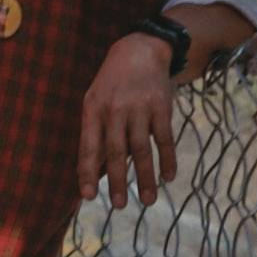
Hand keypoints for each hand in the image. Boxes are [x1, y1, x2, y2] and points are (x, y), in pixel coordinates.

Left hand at [78, 33, 180, 210]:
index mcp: (93, 109)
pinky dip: (168, 159)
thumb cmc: (112, 85)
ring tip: (147, 201)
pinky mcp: (161, 107)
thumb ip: (94, 135)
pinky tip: (169, 177)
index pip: (89, 146)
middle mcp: (115, 109)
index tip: (89, 196)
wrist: (139, 51)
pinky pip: (165, 138)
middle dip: (117, 181)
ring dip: (145, 177)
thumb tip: (96, 174)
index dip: (88, 172)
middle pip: (116, 151)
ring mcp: (139, 108)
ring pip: (142, 149)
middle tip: (119, 206)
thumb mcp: (95, 102)